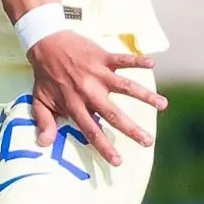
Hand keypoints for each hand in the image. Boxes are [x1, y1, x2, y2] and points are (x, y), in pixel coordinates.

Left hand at [28, 32, 164, 166]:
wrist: (46, 42)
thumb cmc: (45, 75)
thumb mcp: (39, 101)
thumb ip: (44, 122)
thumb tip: (43, 143)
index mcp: (74, 104)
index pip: (91, 130)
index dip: (104, 146)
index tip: (118, 161)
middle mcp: (88, 91)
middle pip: (113, 113)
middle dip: (131, 129)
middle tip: (148, 141)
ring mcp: (97, 73)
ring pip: (125, 86)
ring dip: (144, 95)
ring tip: (163, 104)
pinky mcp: (103, 57)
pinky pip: (123, 59)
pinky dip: (137, 60)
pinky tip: (153, 63)